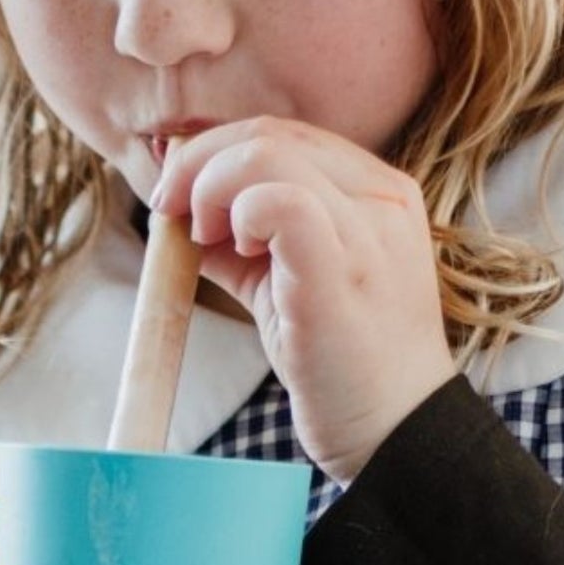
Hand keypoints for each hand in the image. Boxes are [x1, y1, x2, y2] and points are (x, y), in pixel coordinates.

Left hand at [153, 117, 455, 481]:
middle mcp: (383, 199)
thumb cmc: (344, 364)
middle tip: (168, 209)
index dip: (216, 151)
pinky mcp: (344, 269)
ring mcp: (369, 231)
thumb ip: (245, 247)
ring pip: (270, 154)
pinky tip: (235, 251)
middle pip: (270, 133)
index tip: (176, 194)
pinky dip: (238, 212)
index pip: (285, 134)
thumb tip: (180, 221)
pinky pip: (281, 202)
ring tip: (201, 236)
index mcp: (378, 193)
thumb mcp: (291, 286)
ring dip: (210, 186)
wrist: (395, 431)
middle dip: (198, 163)